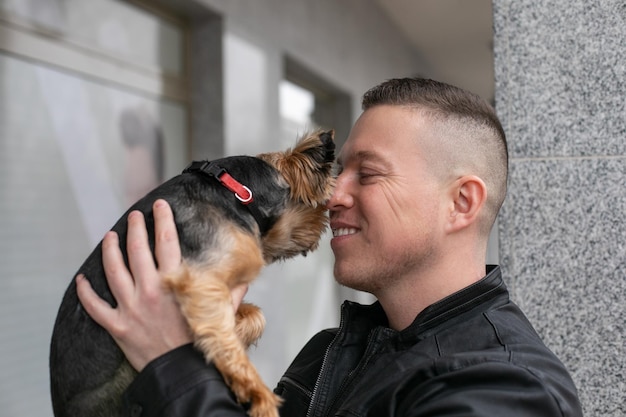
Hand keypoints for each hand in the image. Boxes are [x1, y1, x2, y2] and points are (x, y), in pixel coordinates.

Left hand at [76, 199, 247, 370]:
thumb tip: (245, 280)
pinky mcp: (117, 326)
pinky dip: (86, 293)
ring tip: (110, 236)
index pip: (166, 242)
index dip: (163, 220)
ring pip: (113, 271)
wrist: (181, 372)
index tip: (160, 207)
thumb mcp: (221, 315)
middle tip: (134, 216)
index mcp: (174, 284)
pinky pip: (95, 307)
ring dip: (110, 250)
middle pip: (137, 250)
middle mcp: (149, 291)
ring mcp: (130, 308)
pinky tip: (82, 280)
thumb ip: (232, 294)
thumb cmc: (200, 343)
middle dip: (135, 228)